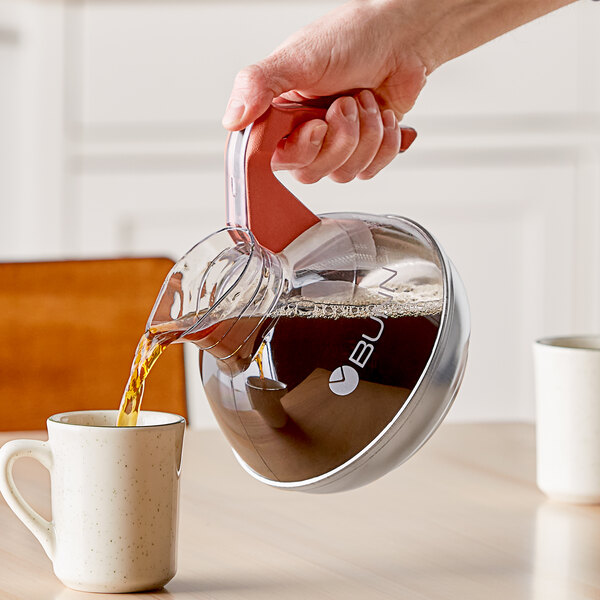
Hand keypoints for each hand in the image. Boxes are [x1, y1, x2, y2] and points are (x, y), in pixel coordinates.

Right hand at [222, 0, 426, 182]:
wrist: (401, 37)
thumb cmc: (351, 39)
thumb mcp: (298, 57)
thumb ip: (258, 85)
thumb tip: (232, 121)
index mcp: (281, 116)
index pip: (273, 159)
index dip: (299, 150)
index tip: (316, 125)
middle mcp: (306, 135)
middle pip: (311, 172)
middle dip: (339, 139)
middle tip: (346, 103)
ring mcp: (336, 146)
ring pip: (343, 174)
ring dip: (365, 135)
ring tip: (366, 100)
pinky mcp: (364, 152)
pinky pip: (371, 170)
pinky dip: (385, 143)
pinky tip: (385, 115)